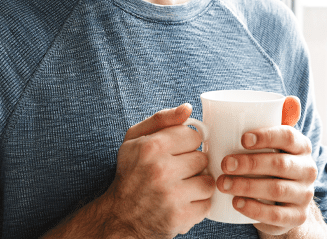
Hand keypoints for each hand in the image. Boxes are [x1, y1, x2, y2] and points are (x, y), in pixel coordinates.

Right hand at [42, 104, 213, 238]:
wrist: (119, 217)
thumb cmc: (130, 174)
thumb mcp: (135, 139)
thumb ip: (162, 119)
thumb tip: (187, 108)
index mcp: (151, 147)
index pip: (194, 136)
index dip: (187, 144)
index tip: (177, 152)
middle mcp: (161, 170)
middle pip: (202, 158)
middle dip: (192, 165)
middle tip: (177, 172)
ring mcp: (171, 196)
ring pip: (208, 181)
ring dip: (198, 185)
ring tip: (182, 187)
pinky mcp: (180, 218)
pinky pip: (207, 204)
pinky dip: (198, 204)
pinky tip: (182, 202)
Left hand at [215, 99, 317, 235]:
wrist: (284, 201)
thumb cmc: (272, 163)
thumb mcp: (274, 143)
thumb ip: (276, 120)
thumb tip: (290, 100)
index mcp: (302, 146)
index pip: (289, 136)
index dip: (266, 136)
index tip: (242, 138)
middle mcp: (308, 169)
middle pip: (279, 164)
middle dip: (249, 163)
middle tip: (224, 164)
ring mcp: (304, 195)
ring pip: (276, 189)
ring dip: (246, 186)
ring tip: (223, 184)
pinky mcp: (296, 216)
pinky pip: (276, 215)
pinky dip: (254, 209)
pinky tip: (236, 203)